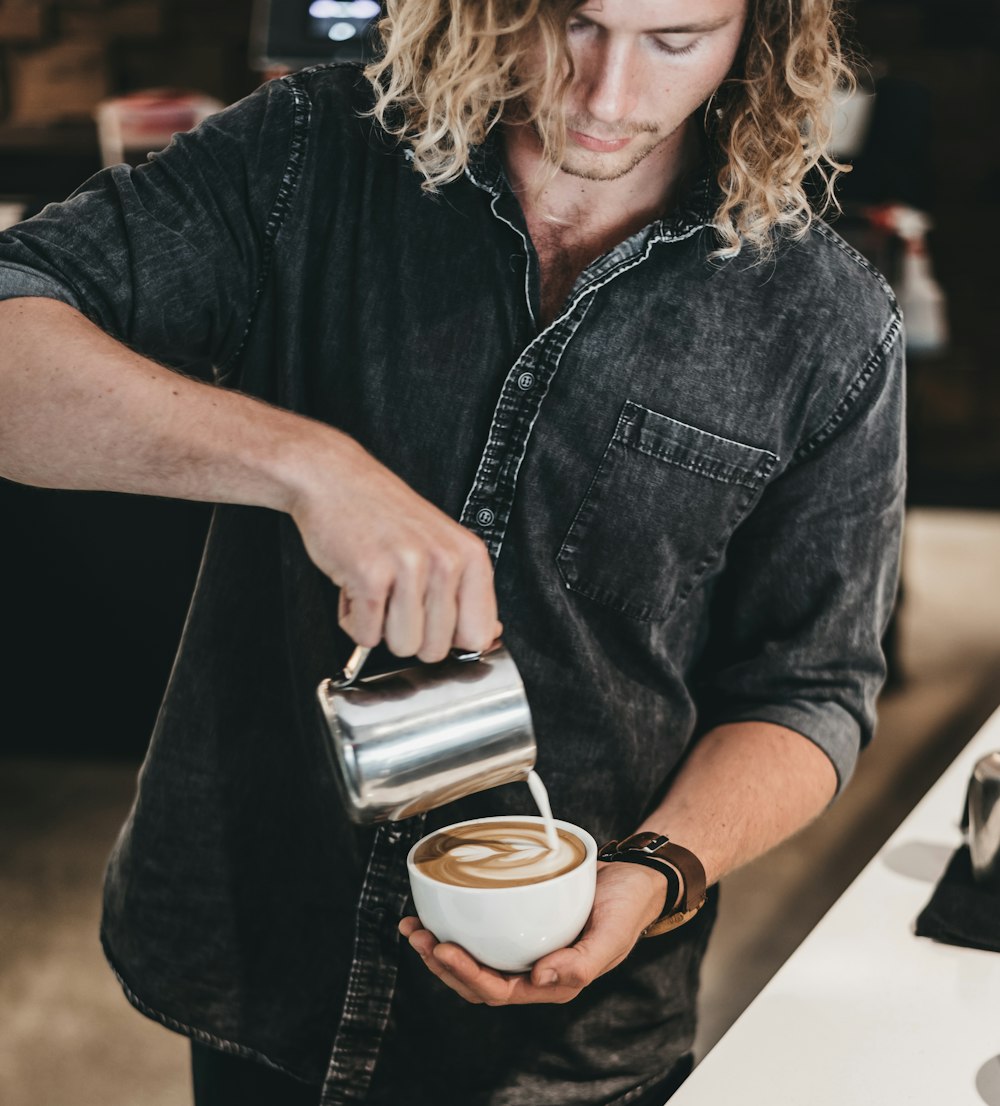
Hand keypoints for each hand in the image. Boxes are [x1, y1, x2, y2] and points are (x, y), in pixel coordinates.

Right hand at [287, 431, 499, 659]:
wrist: (334, 479)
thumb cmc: (383, 514)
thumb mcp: (441, 545)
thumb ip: (465, 592)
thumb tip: (487, 635)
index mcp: (470, 555)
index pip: (478, 635)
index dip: (449, 640)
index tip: (431, 622)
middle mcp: (445, 560)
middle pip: (435, 650)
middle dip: (408, 632)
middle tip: (393, 594)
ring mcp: (409, 567)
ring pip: (402, 647)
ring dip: (379, 626)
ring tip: (375, 587)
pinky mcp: (370, 575)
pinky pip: (365, 635)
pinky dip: (352, 618)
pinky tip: (354, 584)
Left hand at [398, 861, 666, 1004]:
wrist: (636, 879)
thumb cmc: (627, 908)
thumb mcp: (612, 934)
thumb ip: (582, 963)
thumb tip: (541, 979)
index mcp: (555, 983)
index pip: (500, 991)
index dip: (467, 975)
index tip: (444, 947)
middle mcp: (535, 972)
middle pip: (477, 983)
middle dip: (442, 964)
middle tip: (419, 937)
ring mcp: (526, 950)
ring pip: (474, 963)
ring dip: (441, 951)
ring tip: (415, 929)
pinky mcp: (520, 926)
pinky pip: (483, 937)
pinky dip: (457, 928)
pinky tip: (436, 914)